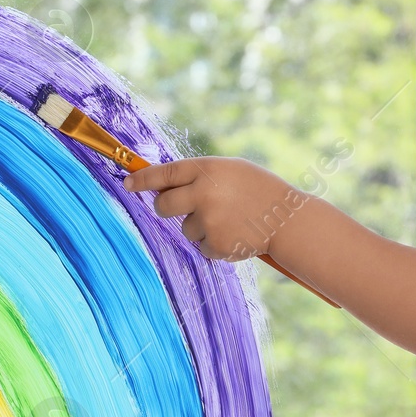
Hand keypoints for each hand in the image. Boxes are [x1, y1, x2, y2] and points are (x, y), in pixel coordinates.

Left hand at [123, 156, 307, 260]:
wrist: (288, 219)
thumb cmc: (258, 189)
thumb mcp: (230, 170)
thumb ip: (199, 175)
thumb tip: (162, 185)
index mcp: (207, 170)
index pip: (164, 173)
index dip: (142, 179)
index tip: (127, 183)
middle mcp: (204, 194)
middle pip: (163, 205)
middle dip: (166, 207)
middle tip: (179, 207)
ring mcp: (209, 222)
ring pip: (185, 228)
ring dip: (199, 226)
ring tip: (229, 220)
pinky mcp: (215, 245)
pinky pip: (201, 246)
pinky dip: (213, 243)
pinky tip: (235, 233)